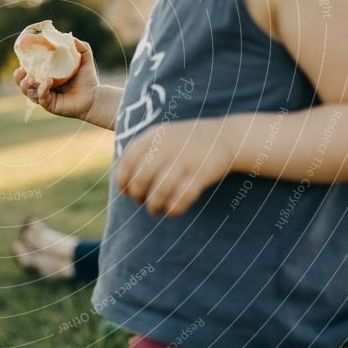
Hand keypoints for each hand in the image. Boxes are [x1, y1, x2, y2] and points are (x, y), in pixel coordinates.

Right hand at [13, 38, 99, 119]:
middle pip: (21, 82)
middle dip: (18, 76)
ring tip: (30, 77)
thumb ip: (78, 46)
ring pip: (26, 91)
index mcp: (45, 74)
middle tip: (22, 69)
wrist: (95, 97)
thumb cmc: (87, 78)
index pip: (28, 69)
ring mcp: (44, 96)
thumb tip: (68, 36)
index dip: (23, 63)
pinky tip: (48, 81)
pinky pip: (40, 97)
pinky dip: (42, 89)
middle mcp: (41, 86)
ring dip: (24, 83)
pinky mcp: (49, 105)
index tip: (23, 55)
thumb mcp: (84, 58)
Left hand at [115, 117, 235, 217]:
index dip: (122, 182)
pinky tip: (172, 211)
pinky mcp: (201, 174)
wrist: (225, 136)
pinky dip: (173, 210)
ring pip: (159, 192)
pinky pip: (181, 198)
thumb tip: (121, 181)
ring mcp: (184, 160)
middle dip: (137, 196)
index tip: (126, 192)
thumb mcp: (161, 136)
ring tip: (154, 209)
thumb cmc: (186, 141)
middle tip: (141, 201)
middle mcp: (166, 146)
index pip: (127, 163)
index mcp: (153, 136)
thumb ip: (141, 152)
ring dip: (153, 206)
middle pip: (140, 179)